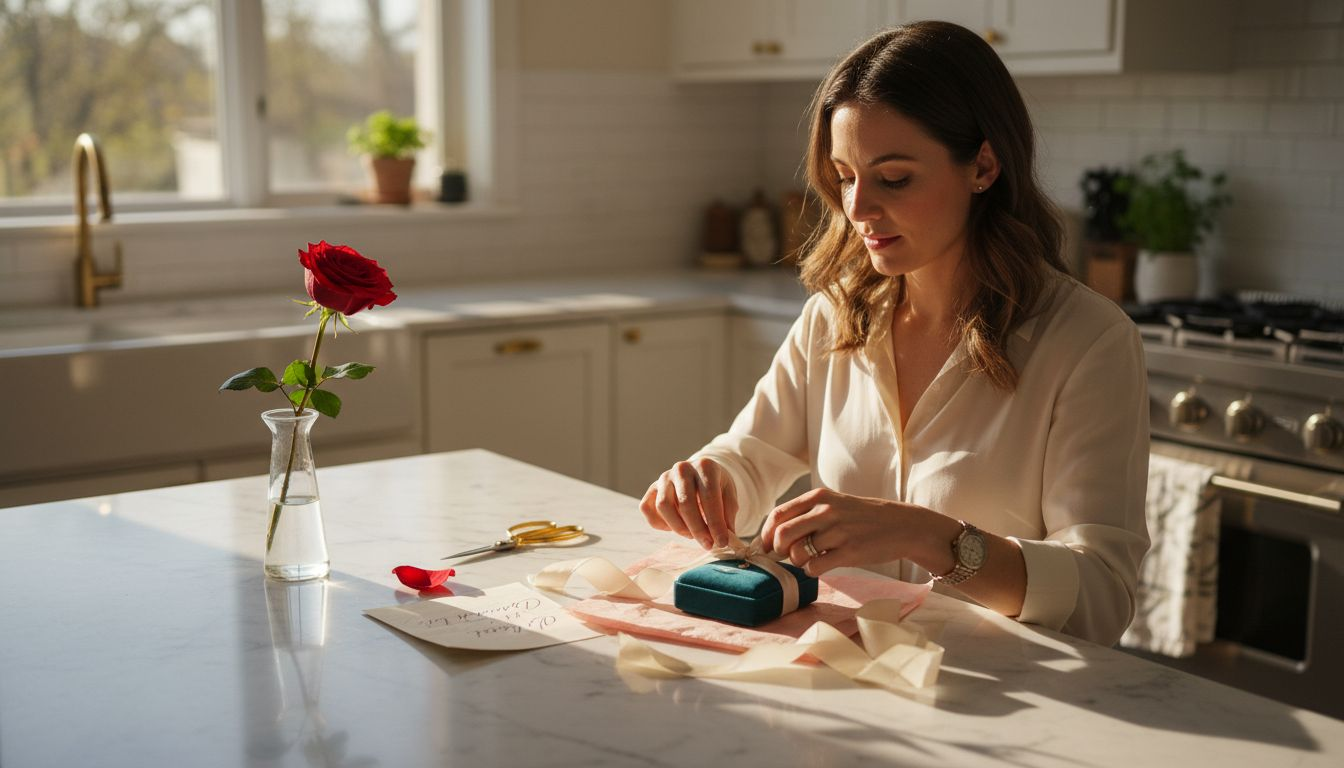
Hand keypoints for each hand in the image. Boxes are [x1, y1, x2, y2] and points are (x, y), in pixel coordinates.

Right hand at [638, 458, 737, 549]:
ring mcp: (664, 478)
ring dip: (679, 527)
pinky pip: (648, 509)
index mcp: (705, 466)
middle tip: (707, 544)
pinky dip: (660, 523)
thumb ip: (728, 514)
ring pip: (663, 506)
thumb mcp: (729, 494)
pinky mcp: (651, 488)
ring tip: (692, 535)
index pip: (709, 496)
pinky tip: (675, 526)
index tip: (722, 543)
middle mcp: (682, 468)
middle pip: (685, 503)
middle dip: (697, 529)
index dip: (716, 523)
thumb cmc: (716, 486)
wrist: (700, 474)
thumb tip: (726, 538)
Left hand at [761, 488, 927, 576]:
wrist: (901, 525)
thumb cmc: (861, 517)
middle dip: (778, 550)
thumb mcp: (833, 504)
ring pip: (797, 553)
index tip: (766, 546)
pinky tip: (821, 566)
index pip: (778, 515)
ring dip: (797, 562)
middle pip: (782, 535)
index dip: (766, 534)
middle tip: (787, 556)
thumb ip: (806, 514)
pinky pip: (815, 567)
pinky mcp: (850, 551)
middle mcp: (826, 511)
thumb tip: (773, 534)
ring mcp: (838, 531)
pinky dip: (811, 571)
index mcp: (818, 497)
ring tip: (809, 560)